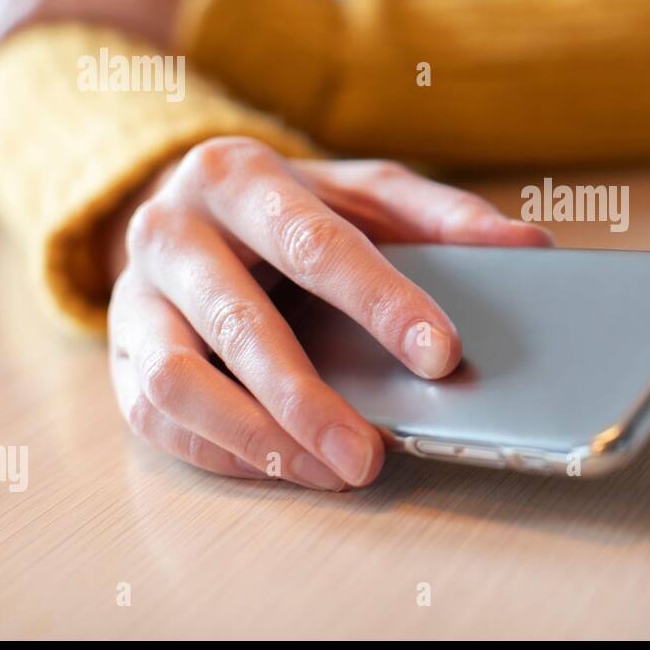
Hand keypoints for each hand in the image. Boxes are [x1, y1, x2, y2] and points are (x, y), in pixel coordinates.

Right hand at [107, 136, 552, 489]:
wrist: (186, 206)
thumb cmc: (290, 206)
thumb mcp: (363, 193)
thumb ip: (442, 217)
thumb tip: (530, 247)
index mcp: (238, 175)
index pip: (315, 243)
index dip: (382, 303)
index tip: (443, 355)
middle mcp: (172, 230)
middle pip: (238, 321)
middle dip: (309, 397)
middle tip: (373, 455)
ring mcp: (134, 295)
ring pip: (176, 380)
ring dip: (257, 437)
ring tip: (333, 473)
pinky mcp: (118, 351)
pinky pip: (155, 417)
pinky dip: (223, 452)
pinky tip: (288, 468)